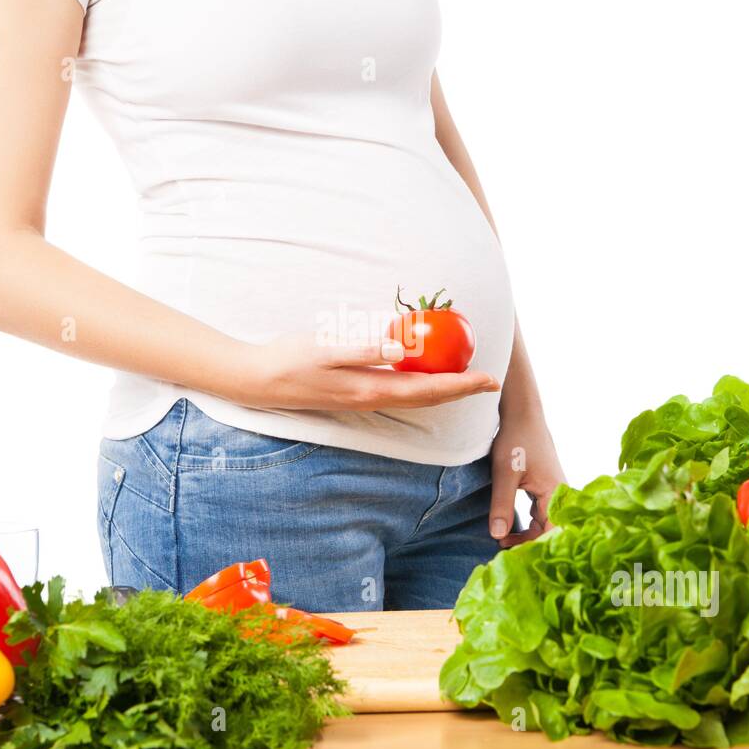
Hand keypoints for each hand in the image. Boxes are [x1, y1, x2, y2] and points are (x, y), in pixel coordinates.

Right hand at [233, 333, 500, 410]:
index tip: (488, 380)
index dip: (460, 385)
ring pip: (414, 398)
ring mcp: (363, 400)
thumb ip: (364, 350)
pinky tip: (423, 375)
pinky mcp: (355, 395)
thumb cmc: (291, 359)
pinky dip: (419, 386)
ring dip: (443, 390)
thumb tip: (400, 349)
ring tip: (465, 379)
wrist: (259, 379)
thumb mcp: (327, 349)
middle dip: (460, 390)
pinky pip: (398, 393)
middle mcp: (371, 399)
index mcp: (370, 389)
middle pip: (427, 398)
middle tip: (489, 381)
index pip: (427, 389)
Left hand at [488, 404, 565, 547]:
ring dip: (526, 535)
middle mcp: (560, 495)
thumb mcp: (504, 474)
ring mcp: (554, 491)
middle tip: (502, 550)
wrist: (521, 414)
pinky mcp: (545, 488)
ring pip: (544, 523)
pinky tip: (509, 528)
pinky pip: (540, 514)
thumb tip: (497, 536)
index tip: (512, 556)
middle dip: (528, 545)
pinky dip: (526, 525)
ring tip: (502, 541)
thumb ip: (501, 505)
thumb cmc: (515, 440)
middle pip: (550, 531)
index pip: (552, 533)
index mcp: (555, 493)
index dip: (534, 548)